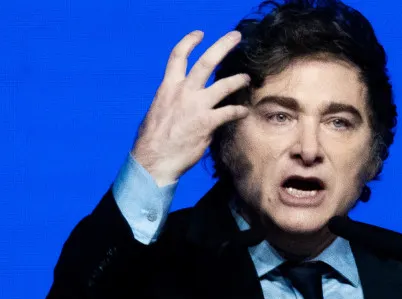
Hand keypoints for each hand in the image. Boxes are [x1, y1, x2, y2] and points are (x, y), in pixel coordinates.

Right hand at [131, 30, 250, 185]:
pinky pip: (229, 112)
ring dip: (238, 79)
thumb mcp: (158, 111)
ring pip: (224, 85)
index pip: (178, 56)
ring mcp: (196, 106)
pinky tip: (245, 111)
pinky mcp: (207, 123)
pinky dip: (239, 111)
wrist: (153, 160)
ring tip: (247, 78)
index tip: (200, 34)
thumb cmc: (153, 139)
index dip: (190, 42)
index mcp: (168, 87)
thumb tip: (180, 100)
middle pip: (206, 61)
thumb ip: (171, 100)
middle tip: (236, 36)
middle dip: (223, 45)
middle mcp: (182, 92)